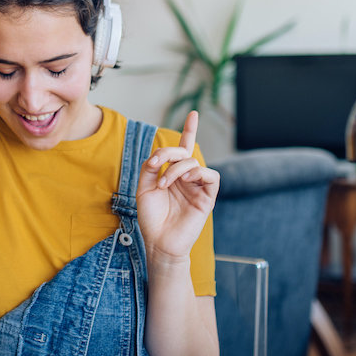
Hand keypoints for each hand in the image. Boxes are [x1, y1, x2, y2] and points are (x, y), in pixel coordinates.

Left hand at [136, 111, 219, 267]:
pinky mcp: (207, 198)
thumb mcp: (143, 187)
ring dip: (177, 168)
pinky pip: (211, 177)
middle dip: (168, 152)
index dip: (189, 131)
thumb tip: (160, 156)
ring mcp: (198, 187)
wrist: (158, 242)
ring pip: (195, 162)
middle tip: (155, 165)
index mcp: (173, 174)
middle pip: (184, 152)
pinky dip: (198, 174)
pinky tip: (186, 181)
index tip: (194, 114)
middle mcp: (187, 178)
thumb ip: (150, 167)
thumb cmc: (151, 218)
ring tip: (164, 184)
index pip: (183, 149)